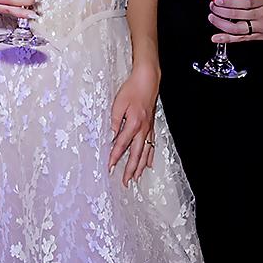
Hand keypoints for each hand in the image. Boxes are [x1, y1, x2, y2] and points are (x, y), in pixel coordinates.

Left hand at [108, 62, 159, 186]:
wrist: (148, 81)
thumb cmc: (132, 90)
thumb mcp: (118, 103)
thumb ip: (114, 120)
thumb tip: (111, 134)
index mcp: (133, 123)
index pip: (122, 144)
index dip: (115, 157)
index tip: (110, 167)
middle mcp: (143, 129)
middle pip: (136, 154)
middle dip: (130, 169)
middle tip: (125, 182)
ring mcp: (149, 129)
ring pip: (145, 152)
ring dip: (140, 167)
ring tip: (136, 178)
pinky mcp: (152, 127)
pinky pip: (151, 146)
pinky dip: (150, 157)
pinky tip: (149, 164)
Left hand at [208, 0, 262, 43]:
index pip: (245, 2)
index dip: (229, 1)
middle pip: (238, 14)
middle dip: (221, 11)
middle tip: (212, 6)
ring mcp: (262, 27)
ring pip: (237, 28)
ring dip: (221, 24)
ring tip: (212, 18)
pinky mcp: (262, 37)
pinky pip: (242, 39)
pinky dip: (228, 39)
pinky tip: (216, 37)